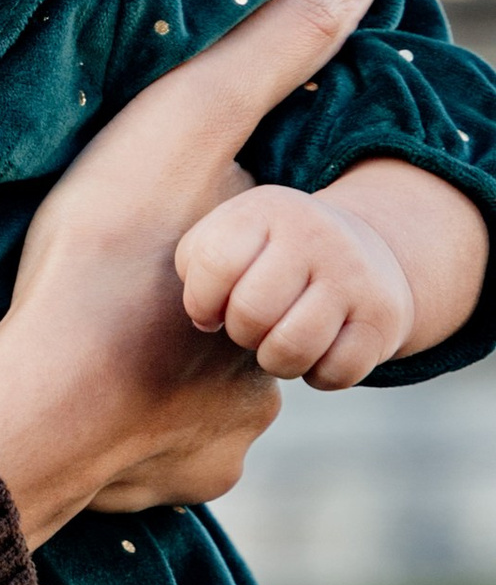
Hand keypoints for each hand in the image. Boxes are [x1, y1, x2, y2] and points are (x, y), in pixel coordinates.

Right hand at [0, 0, 387, 543]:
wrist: (34, 408)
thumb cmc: (104, 258)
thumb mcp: (185, 123)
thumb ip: (276, 43)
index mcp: (280, 282)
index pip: (266, 245)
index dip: (214, 228)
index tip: (159, 228)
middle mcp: (275, 373)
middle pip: (238, 318)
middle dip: (192, 303)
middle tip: (121, 277)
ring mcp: (228, 440)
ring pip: (202, 388)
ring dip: (161, 365)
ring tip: (93, 328)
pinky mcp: (179, 486)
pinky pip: (166, 447)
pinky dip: (135, 423)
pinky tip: (90, 392)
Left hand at [177, 182, 411, 387]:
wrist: (364, 251)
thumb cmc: (272, 253)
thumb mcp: (233, 236)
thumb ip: (198, 266)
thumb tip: (205, 320)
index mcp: (267, 210)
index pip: (215, 263)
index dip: (201, 302)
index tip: (211, 310)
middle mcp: (316, 235)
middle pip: (251, 312)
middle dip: (241, 333)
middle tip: (252, 325)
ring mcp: (355, 275)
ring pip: (291, 348)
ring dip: (275, 359)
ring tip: (279, 341)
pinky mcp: (384, 318)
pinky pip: (335, 373)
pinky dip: (318, 374)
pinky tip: (318, 351)